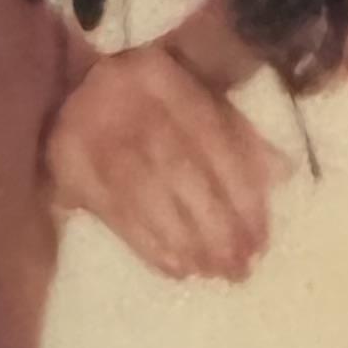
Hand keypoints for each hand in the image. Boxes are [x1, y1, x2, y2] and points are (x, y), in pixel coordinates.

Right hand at [45, 49, 283, 280]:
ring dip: (185, 241)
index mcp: (160, 74)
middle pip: (177, 168)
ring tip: (214, 273)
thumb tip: (284, 175)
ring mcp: (85, 127)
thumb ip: (242, 138)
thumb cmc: (156, 107)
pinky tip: (177, 268)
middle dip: (216, 225)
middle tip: (240, 268)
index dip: (242, 192)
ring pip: (143, 192)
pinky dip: (148, 245)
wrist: (74, 93)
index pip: (212, 137)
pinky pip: (110, 210)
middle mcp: (119, 94)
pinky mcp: (63, 162)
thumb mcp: (201, 106)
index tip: (262, 238)